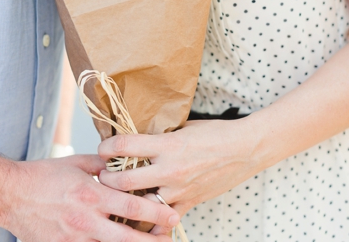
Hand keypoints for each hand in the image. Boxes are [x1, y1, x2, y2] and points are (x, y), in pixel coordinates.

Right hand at [1, 154, 179, 241]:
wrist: (9, 195)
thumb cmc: (40, 176)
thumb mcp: (74, 163)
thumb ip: (101, 166)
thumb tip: (121, 166)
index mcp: (90, 195)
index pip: (133, 207)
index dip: (157, 213)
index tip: (173, 214)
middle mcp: (86, 220)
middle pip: (130, 238)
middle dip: (154, 240)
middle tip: (169, 236)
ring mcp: (75, 238)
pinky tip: (113, 241)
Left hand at [97, 119, 263, 221]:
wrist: (246, 148)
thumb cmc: (213, 133)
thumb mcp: (180, 127)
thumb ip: (156, 135)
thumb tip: (131, 136)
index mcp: (166, 144)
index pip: (124, 146)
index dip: (106, 147)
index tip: (103, 149)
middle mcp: (170, 168)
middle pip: (125, 180)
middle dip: (107, 178)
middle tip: (102, 175)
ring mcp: (180, 189)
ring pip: (142, 204)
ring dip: (125, 200)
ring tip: (116, 196)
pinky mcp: (190, 202)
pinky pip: (165, 219)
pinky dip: (151, 221)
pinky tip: (140, 217)